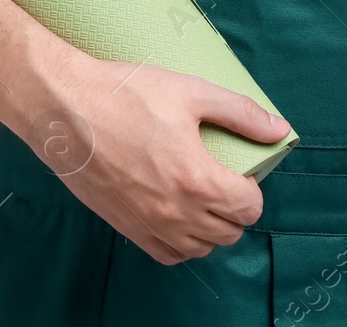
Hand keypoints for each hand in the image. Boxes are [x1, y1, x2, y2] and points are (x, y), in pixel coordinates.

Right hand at [25, 44, 289, 265]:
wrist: (66, 109)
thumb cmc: (127, 94)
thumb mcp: (191, 91)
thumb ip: (241, 113)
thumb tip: (279, 129)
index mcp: (197, 178)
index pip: (248, 207)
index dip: (254, 189)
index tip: (244, 171)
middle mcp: (176, 211)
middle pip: (228, 232)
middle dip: (236, 209)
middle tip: (226, 179)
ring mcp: (149, 225)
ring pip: (200, 248)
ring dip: (212, 228)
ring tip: (205, 196)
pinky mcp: (127, 228)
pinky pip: (168, 255)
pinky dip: (183, 242)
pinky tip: (179, 214)